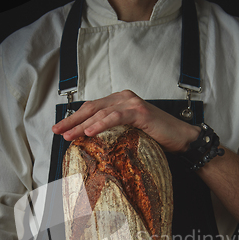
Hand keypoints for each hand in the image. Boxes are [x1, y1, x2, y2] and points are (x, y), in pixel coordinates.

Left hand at [52, 90, 199, 152]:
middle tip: (57, 131)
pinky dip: (101, 124)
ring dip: (82, 125)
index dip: (75, 118)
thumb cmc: (157, 137)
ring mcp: (131, 103)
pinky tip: (89, 132)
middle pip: (91, 109)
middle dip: (72, 121)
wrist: (181, 138)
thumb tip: (94, 141)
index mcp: (119, 101)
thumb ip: (114, 131)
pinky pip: (115, 117)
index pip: (92, 108)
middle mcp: (123, 98)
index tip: (60, 129)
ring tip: (68, 135)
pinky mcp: (139, 112)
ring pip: (100, 113)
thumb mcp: (130, 132)